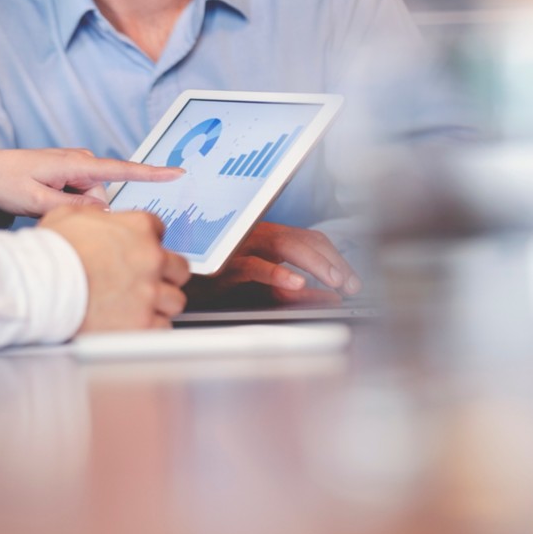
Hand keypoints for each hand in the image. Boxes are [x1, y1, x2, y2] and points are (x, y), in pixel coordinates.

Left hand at [0, 148, 182, 225]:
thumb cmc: (6, 182)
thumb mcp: (35, 202)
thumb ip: (72, 209)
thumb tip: (103, 214)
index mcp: (75, 163)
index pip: (121, 169)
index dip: (151, 173)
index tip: (177, 172)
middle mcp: (80, 161)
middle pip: (102, 199)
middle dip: (83, 212)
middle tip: (46, 210)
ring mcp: (75, 168)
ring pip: (91, 202)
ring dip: (72, 210)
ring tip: (40, 205)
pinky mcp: (70, 175)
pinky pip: (81, 198)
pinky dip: (67, 205)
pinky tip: (43, 201)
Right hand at [39, 207, 190, 331]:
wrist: (41, 287)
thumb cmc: (50, 254)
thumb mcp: (68, 215)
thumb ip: (93, 213)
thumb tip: (99, 215)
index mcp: (138, 228)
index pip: (160, 230)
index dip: (147, 242)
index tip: (138, 251)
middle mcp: (151, 258)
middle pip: (178, 267)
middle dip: (165, 274)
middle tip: (146, 280)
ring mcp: (150, 292)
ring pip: (174, 300)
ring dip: (159, 302)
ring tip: (139, 305)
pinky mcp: (144, 323)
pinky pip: (162, 327)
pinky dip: (151, 327)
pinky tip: (135, 322)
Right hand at [185, 222, 359, 307]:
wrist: (180, 285)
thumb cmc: (219, 285)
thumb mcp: (264, 290)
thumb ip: (295, 291)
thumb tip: (329, 299)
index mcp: (268, 236)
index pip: (311, 238)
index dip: (336, 257)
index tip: (352, 280)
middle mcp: (257, 235)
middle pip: (304, 239)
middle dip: (332, 261)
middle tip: (350, 284)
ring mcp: (241, 246)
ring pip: (285, 245)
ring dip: (314, 263)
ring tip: (333, 281)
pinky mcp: (226, 264)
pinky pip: (256, 266)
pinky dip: (278, 273)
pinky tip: (297, 283)